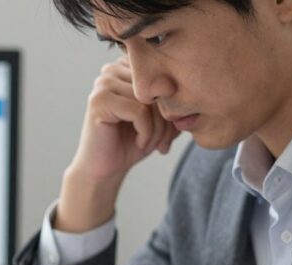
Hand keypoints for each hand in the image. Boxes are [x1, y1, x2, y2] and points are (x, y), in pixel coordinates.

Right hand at [57, 57, 181, 232]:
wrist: (104, 169)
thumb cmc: (132, 141)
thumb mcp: (161, 118)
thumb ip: (176, 100)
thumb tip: (192, 91)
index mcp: (127, 67)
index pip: (165, 78)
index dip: (172, 107)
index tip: (170, 133)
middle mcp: (113, 69)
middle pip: (157, 89)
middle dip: (166, 120)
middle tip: (163, 143)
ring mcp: (103, 84)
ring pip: (150, 101)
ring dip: (157, 129)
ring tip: (149, 144)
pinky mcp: (99, 101)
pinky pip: (139, 112)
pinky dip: (146, 133)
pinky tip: (139, 143)